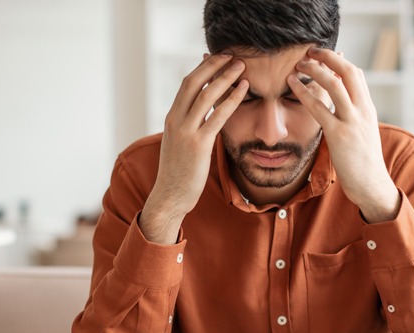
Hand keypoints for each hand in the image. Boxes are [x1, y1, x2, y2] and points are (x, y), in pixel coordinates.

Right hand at [140, 54, 248, 242]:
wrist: (170, 196)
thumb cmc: (179, 173)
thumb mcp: (180, 144)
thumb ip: (190, 127)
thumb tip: (204, 117)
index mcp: (172, 118)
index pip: (187, 84)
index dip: (203, 68)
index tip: (219, 59)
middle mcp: (176, 120)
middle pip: (194, 82)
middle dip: (213, 65)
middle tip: (231, 55)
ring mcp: (186, 131)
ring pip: (206, 95)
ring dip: (225, 77)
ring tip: (241, 66)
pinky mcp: (199, 144)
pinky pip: (218, 116)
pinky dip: (232, 99)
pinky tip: (244, 90)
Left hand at [288, 48, 399, 222]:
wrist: (372, 185)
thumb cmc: (364, 163)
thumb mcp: (364, 134)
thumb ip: (354, 117)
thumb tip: (341, 107)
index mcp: (368, 109)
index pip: (356, 75)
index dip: (338, 61)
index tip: (322, 57)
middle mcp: (363, 111)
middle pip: (348, 71)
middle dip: (328, 56)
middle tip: (309, 52)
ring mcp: (352, 122)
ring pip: (334, 83)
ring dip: (315, 69)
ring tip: (299, 64)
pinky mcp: (339, 135)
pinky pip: (319, 108)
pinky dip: (304, 92)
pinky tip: (292, 85)